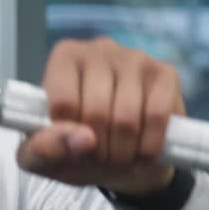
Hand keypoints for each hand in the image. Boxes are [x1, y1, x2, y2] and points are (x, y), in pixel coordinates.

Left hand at [17, 37, 184, 196]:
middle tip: (100, 160)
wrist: (122, 157)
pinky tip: (143, 154)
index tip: (74, 149)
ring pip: (127, 118)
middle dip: (98, 150)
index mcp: (64, 58)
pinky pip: (158, 116)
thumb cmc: (76, 148)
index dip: (70, 137)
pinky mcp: (165, 74)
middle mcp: (99, 49)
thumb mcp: (44, 155)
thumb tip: (81, 139)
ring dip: (123, 153)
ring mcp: (135, 58)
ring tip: (118, 159)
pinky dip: (149, 146)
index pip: (63, 101)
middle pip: (96, 110)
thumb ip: (44, 148)